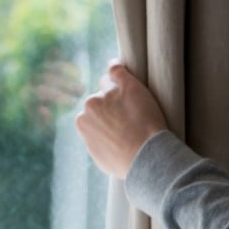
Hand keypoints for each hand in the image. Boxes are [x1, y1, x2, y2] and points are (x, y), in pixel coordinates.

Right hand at [75, 60, 167, 179]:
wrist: (145, 157)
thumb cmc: (124, 162)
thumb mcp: (99, 157)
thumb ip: (92, 141)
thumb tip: (94, 137)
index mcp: (82, 121)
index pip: (91, 112)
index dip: (104, 115)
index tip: (116, 120)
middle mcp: (91, 105)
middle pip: (99, 97)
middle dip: (109, 103)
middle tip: (127, 114)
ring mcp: (109, 94)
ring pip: (109, 84)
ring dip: (117, 90)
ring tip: (131, 101)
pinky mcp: (128, 86)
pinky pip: (117, 70)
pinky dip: (116, 67)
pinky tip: (118, 66)